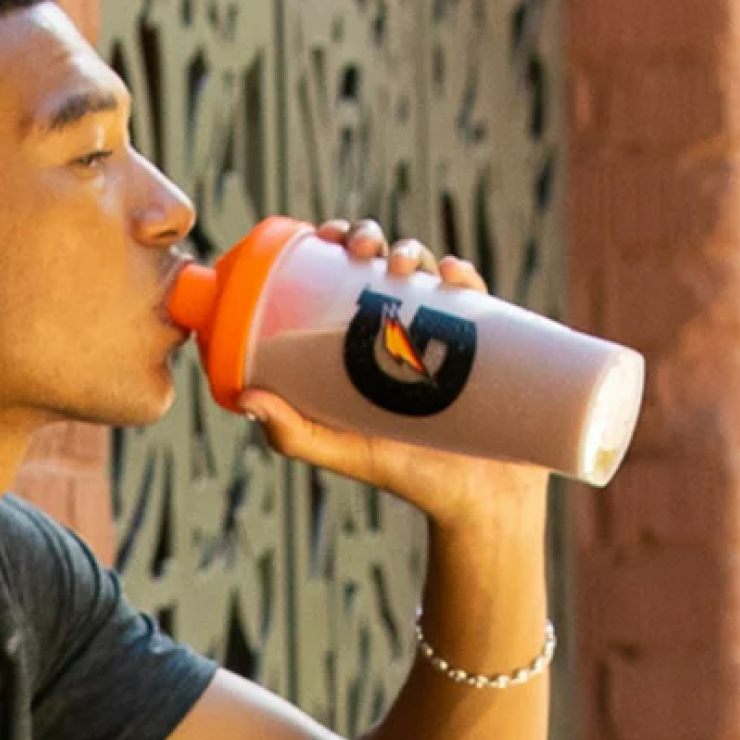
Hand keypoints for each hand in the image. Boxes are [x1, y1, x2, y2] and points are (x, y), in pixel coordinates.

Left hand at [237, 219, 544, 536]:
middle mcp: (409, 326)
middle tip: (362, 251)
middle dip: (372, 239)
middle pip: (386, 262)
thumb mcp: (344, 452)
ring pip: (430, 271)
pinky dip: (465, 276)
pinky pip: (480, 296)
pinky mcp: (493, 344)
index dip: (337, 242)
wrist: (478, 503)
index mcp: (369, 339)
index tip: (325, 236)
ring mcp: (452, 332)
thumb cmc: (407, 475)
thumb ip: (294, 434)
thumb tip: (245, 400)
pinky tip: (452, 275)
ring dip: (413, 250)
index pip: (347, 273)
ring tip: (401, 266)